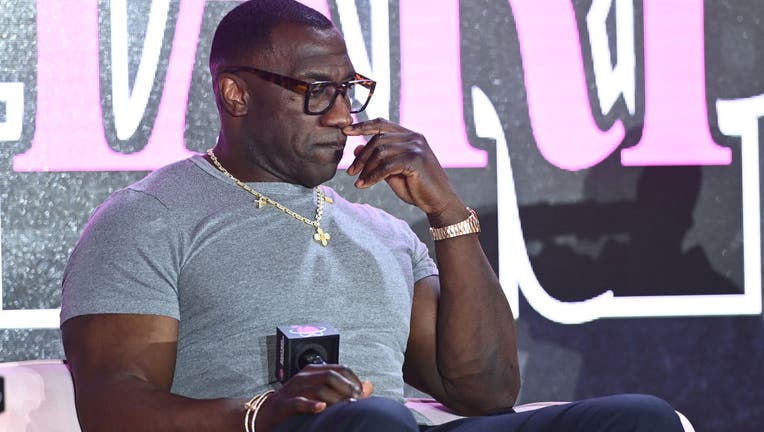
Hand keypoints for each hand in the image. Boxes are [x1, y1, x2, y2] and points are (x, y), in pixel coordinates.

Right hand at [255, 364, 372, 431]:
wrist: (265, 414)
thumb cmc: (296, 402)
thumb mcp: (321, 393)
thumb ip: (345, 389)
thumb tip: (369, 386)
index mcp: (314, 370)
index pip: (339, 368)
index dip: (353, 379)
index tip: (361, 392)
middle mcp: (304, 376)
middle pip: (331, 376)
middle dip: (346, 387)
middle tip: (356, 400)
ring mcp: (294, 389)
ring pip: (319, 388)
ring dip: (335, 398)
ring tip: (345, 407)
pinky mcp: (284, 403)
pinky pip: (299, 401)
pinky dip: (311, 404)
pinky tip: (321, 408)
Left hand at [343, 118, 464, 222]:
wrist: (439, 202)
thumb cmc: (417, 187)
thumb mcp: (392, 171)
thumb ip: (377, 159)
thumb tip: (356, 148)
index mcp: (409, 135)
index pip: (382, 123)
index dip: (363, 126)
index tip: (346, 131)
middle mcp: (414, 137)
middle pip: (378, 139)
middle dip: (362, 156)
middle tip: (351, 172)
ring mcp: (416, 147)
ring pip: (380, 152)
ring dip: (365, 168)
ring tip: (358, 181)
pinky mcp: (415, 160)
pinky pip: (386, 166)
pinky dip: (372, 176)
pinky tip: (365, 185)